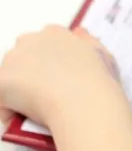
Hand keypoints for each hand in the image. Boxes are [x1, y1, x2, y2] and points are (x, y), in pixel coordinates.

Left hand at [0, 25, 122, 128]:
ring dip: (18, 90)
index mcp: (55, 33)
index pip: (42, 42)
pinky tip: (26, 118)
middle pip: (21, 56)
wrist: (85, 102)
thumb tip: (78, 32)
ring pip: (8, 77)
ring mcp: (13, 60)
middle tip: (44, 93)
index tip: (55, 76)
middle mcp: (30, 40)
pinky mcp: (1, 81)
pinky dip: (9, 110)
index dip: (47, 61)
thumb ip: (88, 42)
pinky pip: (2, 99)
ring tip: (37, 108)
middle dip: (28, 73)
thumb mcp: (103, 55)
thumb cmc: (98, 82)